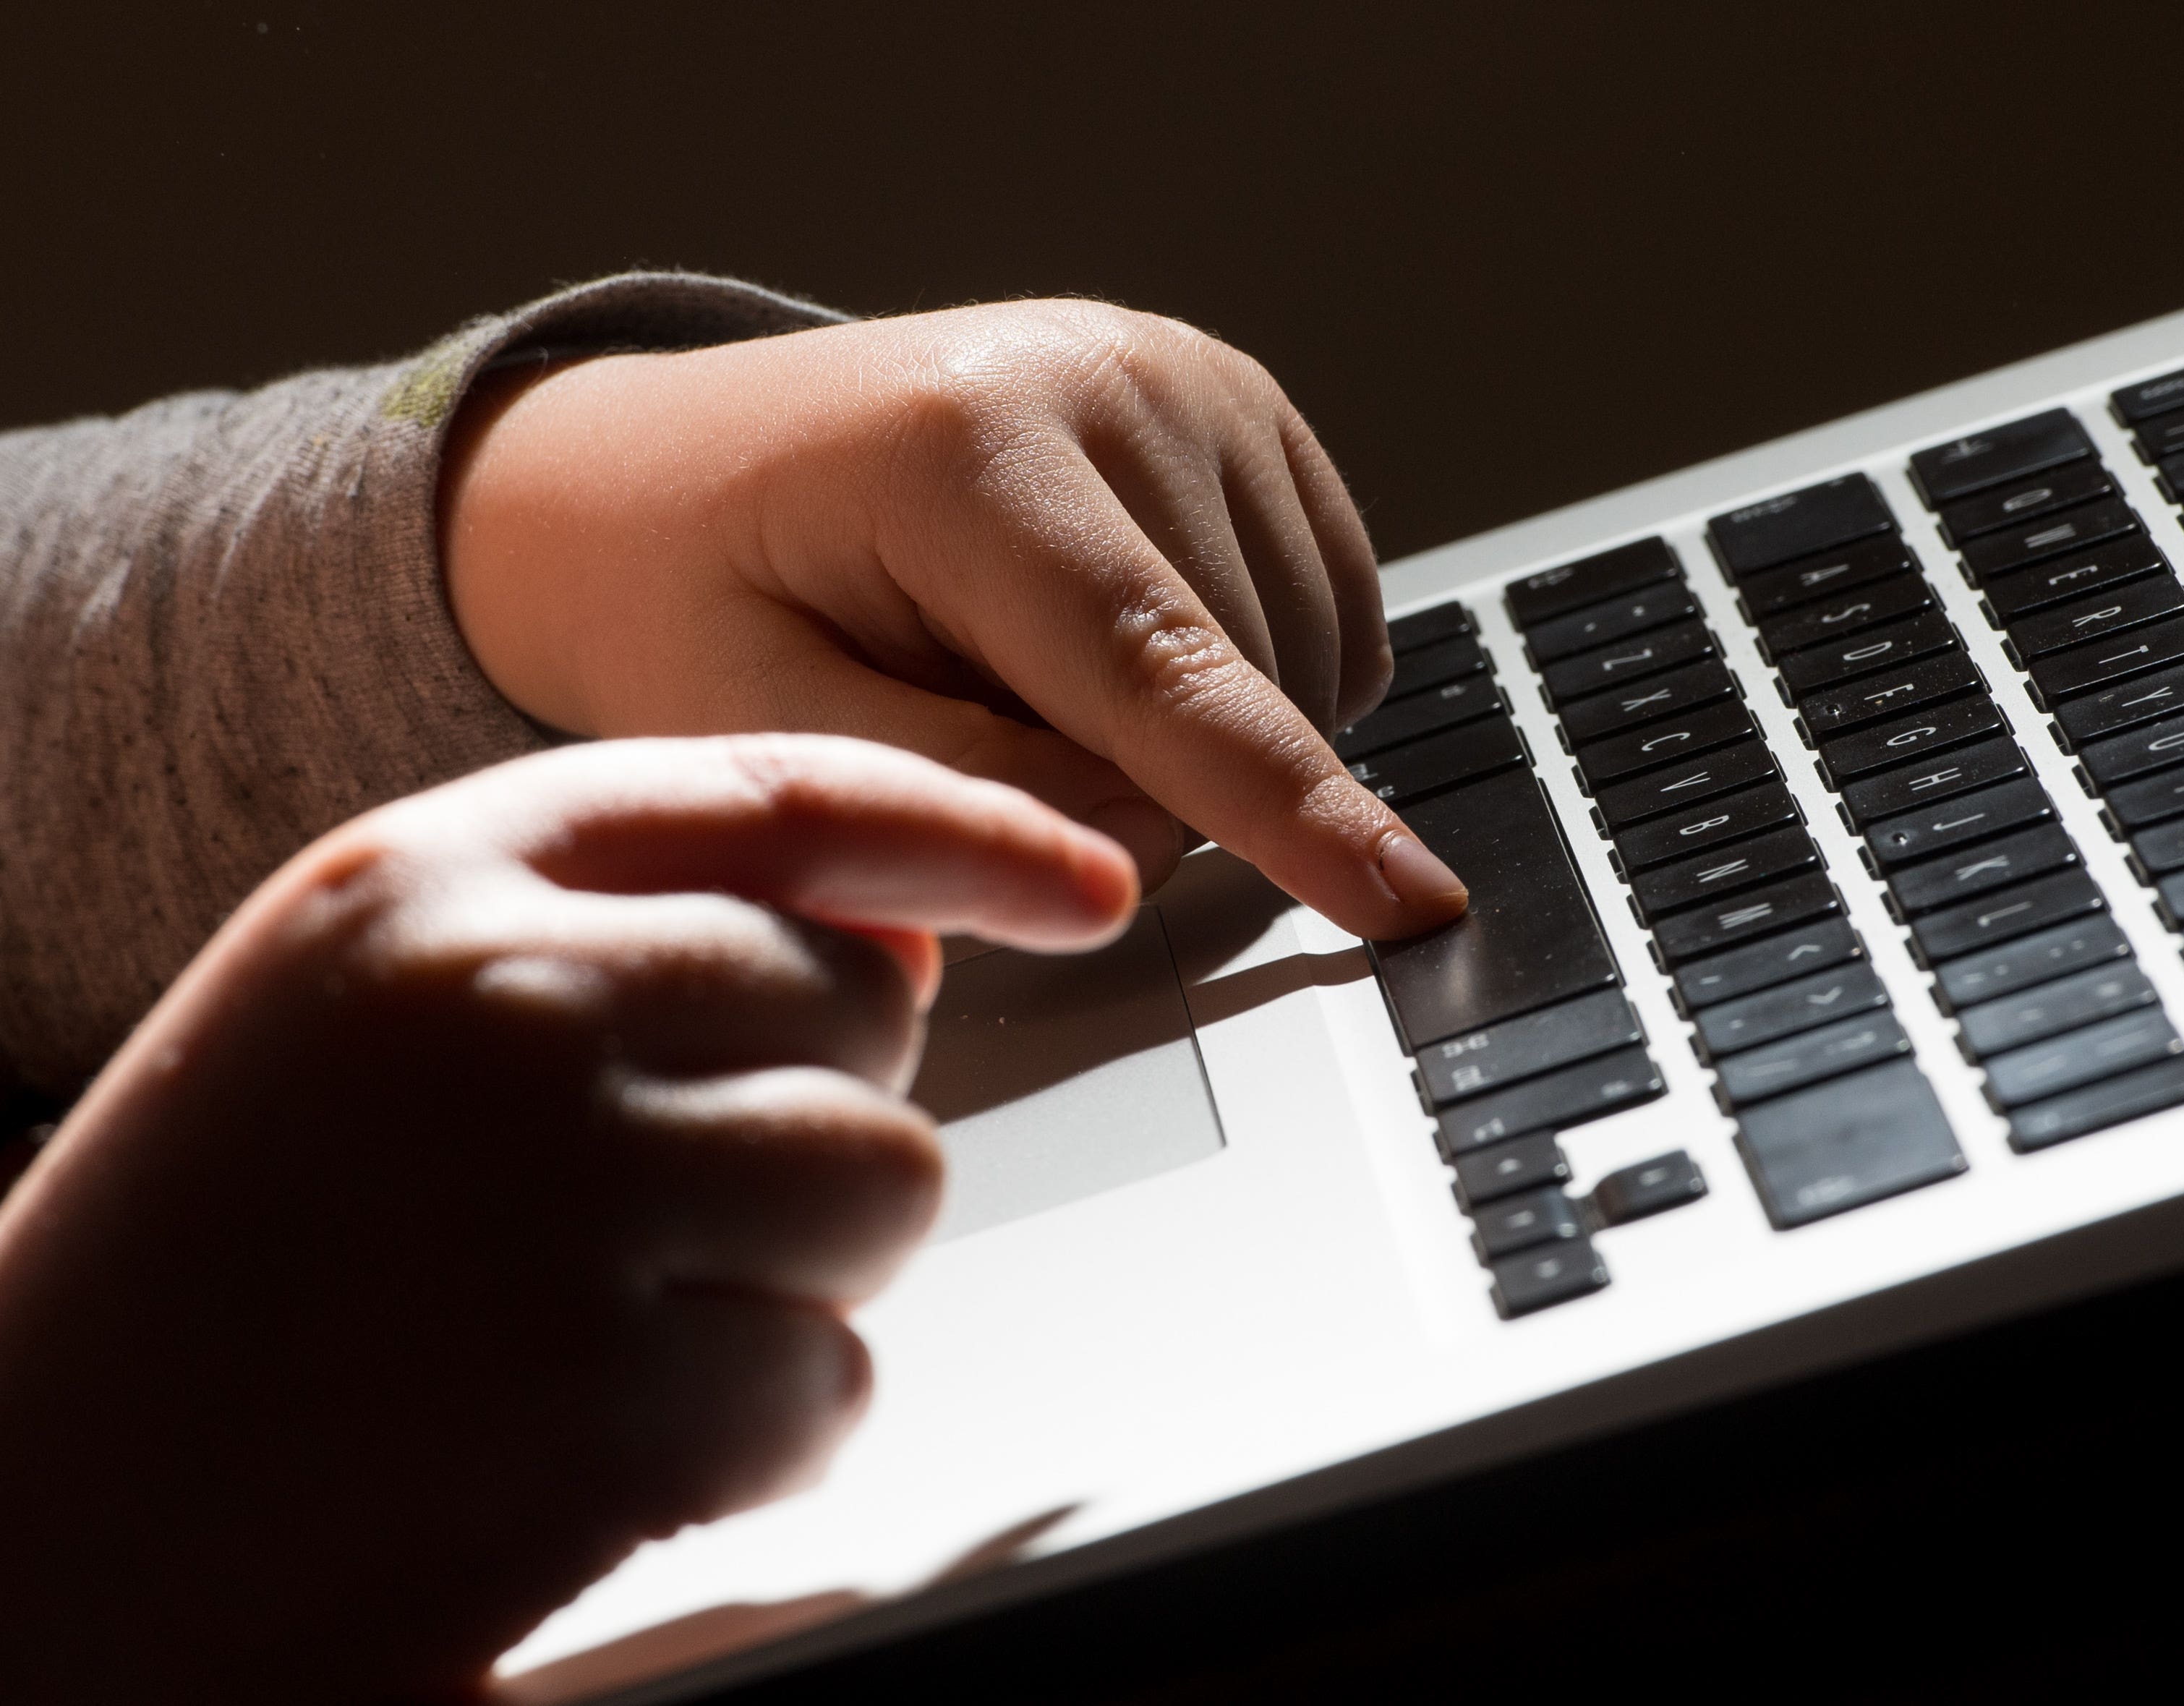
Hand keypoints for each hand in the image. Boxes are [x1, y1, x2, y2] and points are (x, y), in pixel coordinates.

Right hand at [0, 735, 1135, 1702]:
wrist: (33, 1530)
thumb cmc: (215, 1272)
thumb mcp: (363, 1013)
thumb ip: (615, 931)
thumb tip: (905, 941)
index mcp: (420, 881)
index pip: (785, 795)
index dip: (967, 829)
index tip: (1085, 877)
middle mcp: (501, 1002)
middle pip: (864, 1005)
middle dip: (817, 1114)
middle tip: (655, 1214)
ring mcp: (560, 1197)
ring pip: (888, 1181)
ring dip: (802, 1274)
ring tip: (613, 1326)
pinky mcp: (608, 1402)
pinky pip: (833, 1378)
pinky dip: (762, 1429)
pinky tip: (598, 1449)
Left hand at [438, 300, 1468, 939]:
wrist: (673, 472)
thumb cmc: (696, 600)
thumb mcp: (760, 723)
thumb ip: (957, 794)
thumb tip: (1147, 847)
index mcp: (972, 449)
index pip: (1162, 672)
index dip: (1288, 809)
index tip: (1407, 902)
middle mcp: (1111, 377)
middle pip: (1239, 685)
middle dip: (1148, 784)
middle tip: (976, 738)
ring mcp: (1192, 378)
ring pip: (1304, 657)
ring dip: (1205, 735)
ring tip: (1031, 682)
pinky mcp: (1242, 407)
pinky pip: (1329, 609)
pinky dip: (1261, 678)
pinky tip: (1122, 659)